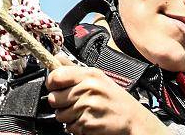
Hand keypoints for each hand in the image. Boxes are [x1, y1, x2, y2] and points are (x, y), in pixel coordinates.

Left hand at [45, 56, 166, 134]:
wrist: (133, 119)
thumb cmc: (114, 98)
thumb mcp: (97, 77)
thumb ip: (74, 68)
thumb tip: (56, 58)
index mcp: (89, 75)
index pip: (56, 76)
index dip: (51, 83)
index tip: (54, 86)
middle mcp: (87, 89)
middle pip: (54, 98)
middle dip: (60, 103)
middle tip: (71, 102)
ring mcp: (87, 107)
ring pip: (60, 115)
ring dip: (68, 116)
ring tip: (82, 112)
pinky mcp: (88, 124)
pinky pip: (70, 127)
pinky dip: (76, 127)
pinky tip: (87, 120)